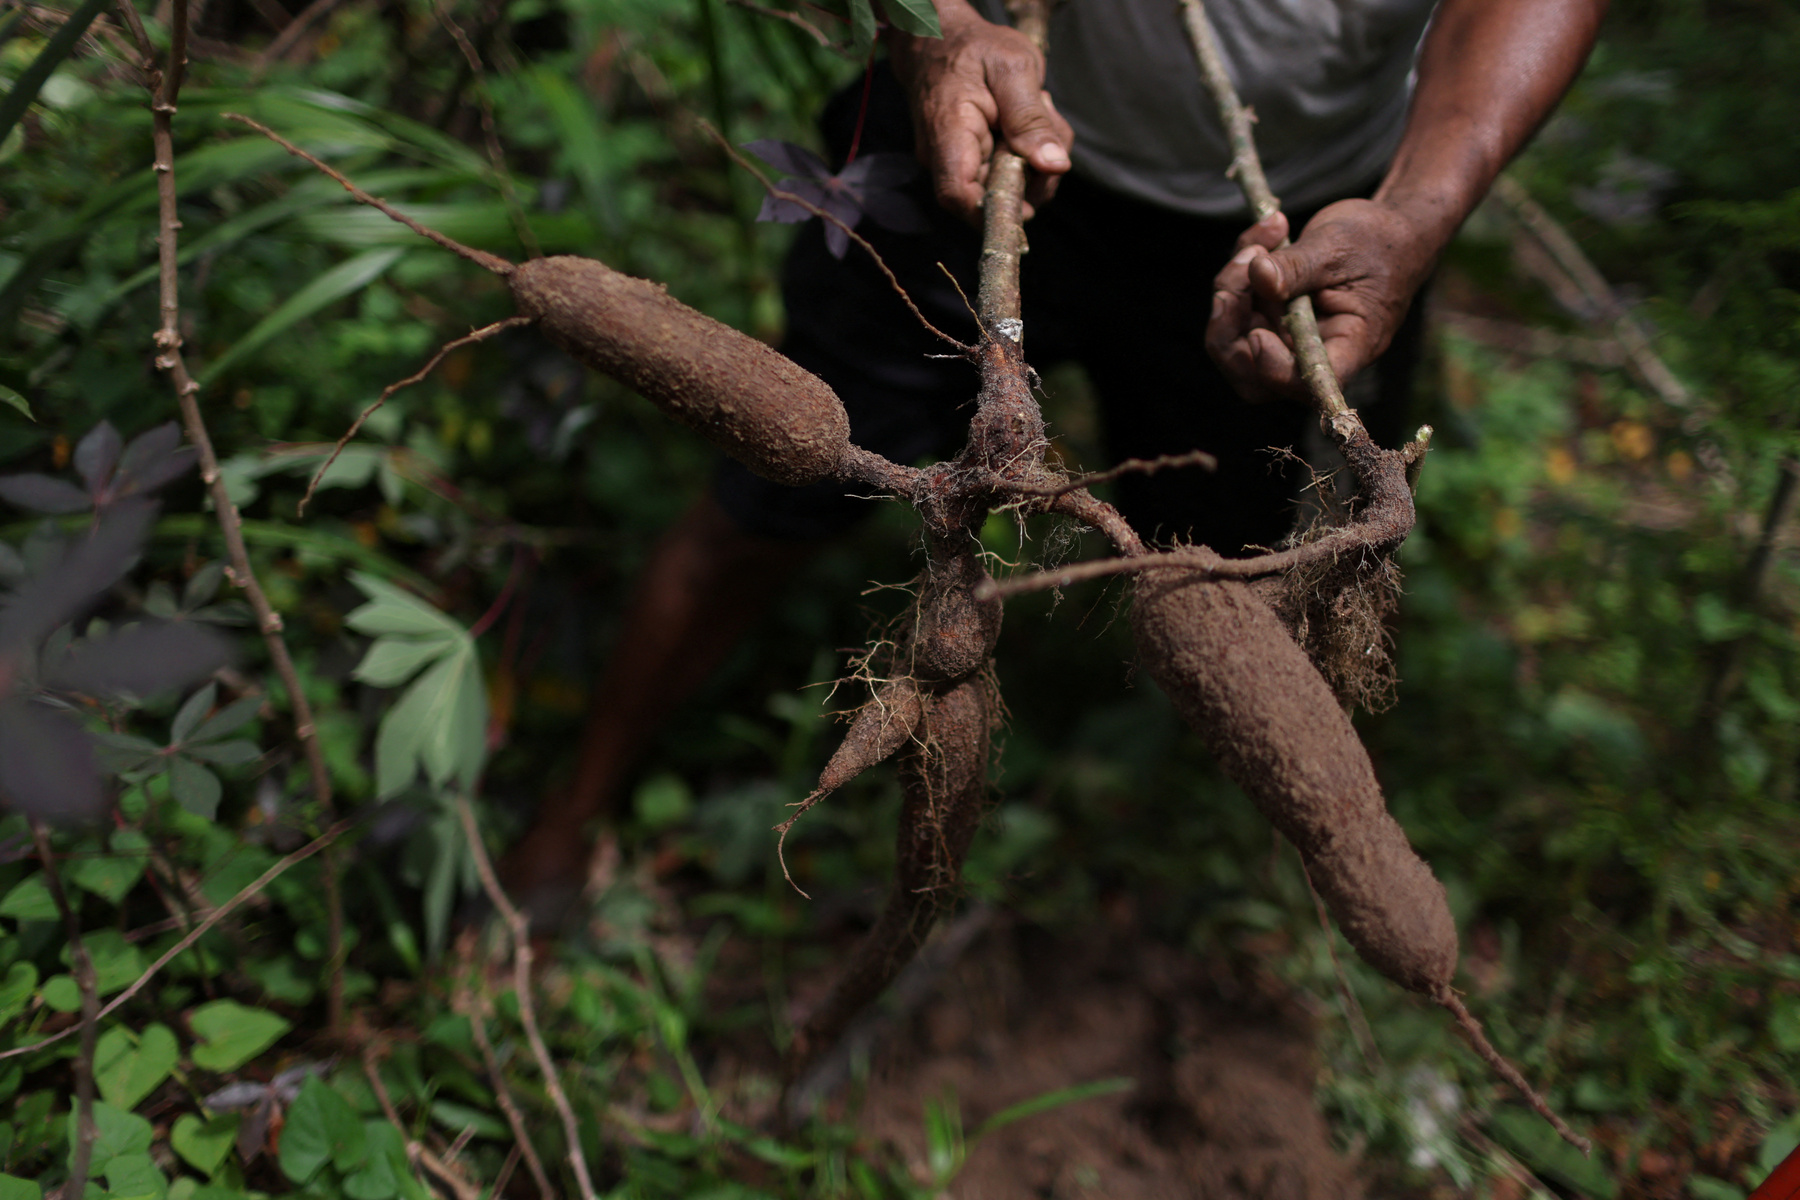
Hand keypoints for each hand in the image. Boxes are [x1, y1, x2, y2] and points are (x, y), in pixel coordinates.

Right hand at [888, 3, 1072, 221]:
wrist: (941, 38)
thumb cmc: (974, 48)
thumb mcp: (1012, 68)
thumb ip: (1031, 118)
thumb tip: (1054, 165)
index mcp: (949, 132)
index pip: (958, 194)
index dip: (996, 210)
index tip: (1032, 200)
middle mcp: (944, 156)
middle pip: (990, 197)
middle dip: (1034, 177)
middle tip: (1050, 129)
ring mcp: (956, 162)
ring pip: (1005, 187)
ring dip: (1037, 161)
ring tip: (1042, 113)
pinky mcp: (972, 161)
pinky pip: (1004, 173)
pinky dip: (1028, 154)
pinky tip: (1031, 122)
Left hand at [1205, 201, 1438, 403]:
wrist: (1389, 231)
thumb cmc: (1377, 241)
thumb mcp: (1338, 244)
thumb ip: (1297, 265)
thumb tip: (1258, 276)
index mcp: (1350, 345)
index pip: (1308, 382)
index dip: (1273, 370)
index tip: (1257, 332)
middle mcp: (1316, 353)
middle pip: (1254, 377)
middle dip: (1229, 329)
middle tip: (1240, 270)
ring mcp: (1291, 341)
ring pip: (1237, 345)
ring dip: (1232, 292)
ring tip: (1256, 244)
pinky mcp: (1275, 323)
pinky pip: (1240, 314)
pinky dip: (1238, 277)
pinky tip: (1261, 240)